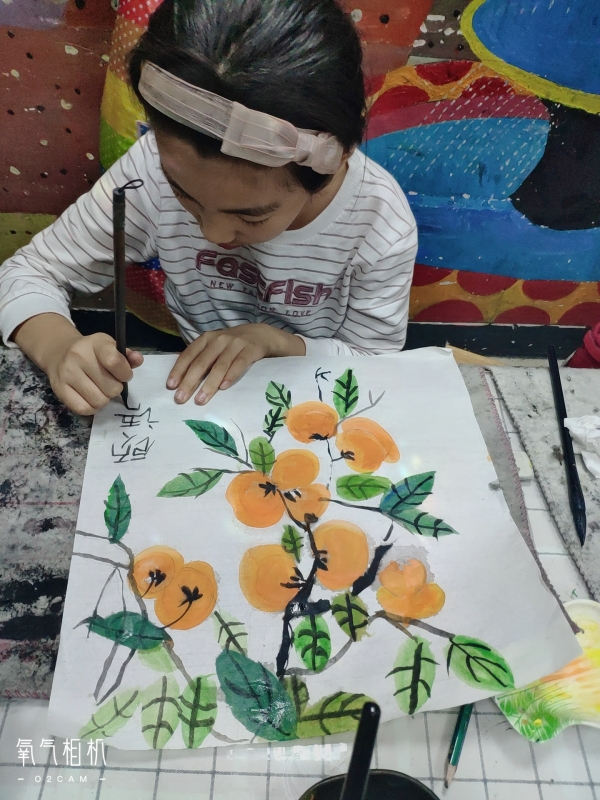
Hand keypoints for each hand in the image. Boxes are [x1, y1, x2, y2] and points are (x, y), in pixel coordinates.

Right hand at [13, 313, 142, 415]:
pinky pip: (84, 409)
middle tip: (109, 382)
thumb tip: (138, 360)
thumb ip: (127, 356)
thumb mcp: (110, 348)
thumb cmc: (93, 353)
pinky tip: (90, 397)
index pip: (114, 361)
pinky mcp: (59, 389)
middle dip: (115, 388)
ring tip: (99, 390)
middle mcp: (79, 356)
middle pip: (111, 387)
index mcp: (96, 343)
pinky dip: (92, 408)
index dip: (125, 374)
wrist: (60, 353)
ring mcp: (67, 373)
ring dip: (104, 399)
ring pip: (99, 401)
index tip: (124, 375)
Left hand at [166, 323, 304, 404]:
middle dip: (190, 381)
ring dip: (209, 384)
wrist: (262, 334)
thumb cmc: (233, 346)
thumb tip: (181, 381)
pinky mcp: (251, 350)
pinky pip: (239, 364)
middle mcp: (219, 340)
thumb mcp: (216, 347)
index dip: (179, 370)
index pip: (189, 355)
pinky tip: (224, 387)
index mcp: (206, 339)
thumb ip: (202, 358)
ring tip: (201, 400)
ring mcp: (235, 344)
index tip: (170, 386)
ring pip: (219, 365)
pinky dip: (231, 375)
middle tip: (181, 398)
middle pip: (201, 362)